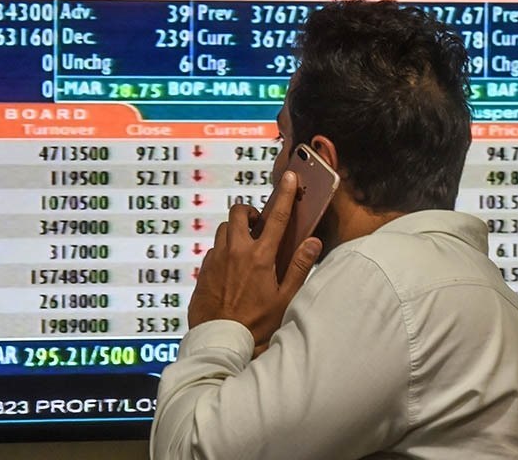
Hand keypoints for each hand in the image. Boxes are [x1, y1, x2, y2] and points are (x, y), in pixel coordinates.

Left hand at [187, 171, 322, 348]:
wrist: (220, 340)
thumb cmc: (256, 324)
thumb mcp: (285, 298)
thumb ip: (299, 267)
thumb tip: (313, 242)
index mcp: (260, 256)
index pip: (277, 217)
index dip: (285, 194)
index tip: (289, 177)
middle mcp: (236, 251)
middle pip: (239, 212)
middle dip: (250, 212)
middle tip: (260, 225)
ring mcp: (216, 259)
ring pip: (224, 229)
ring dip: (236, 230)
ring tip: (246, 247)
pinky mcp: (204, 270)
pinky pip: (214, 250)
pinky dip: (224, 251)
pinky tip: (232, 269)